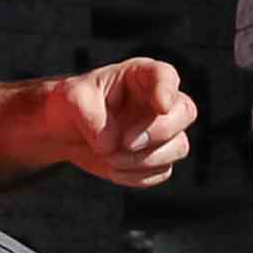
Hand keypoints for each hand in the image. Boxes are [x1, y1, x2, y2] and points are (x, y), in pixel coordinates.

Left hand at [68, 57, 193, 188]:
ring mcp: (162, 131)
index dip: (168, 90)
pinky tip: (113, 170)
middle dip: (160, 132)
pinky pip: (161, 172)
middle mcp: (158, 102)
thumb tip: (111, 145)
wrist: (66, 131)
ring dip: (144, 160)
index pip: (165, 76)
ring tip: (109, 159)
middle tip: (127, 142)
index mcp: (141, 76)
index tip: (161, 106)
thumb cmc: (72, 103)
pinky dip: (137, 176)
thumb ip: (92, 116)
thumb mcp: (73, 100)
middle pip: (185, 112)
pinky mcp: (156, 158)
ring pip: (178, 147)